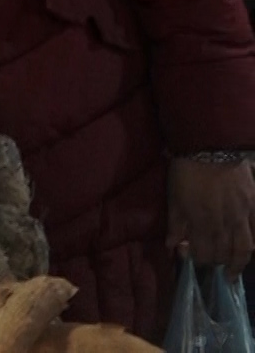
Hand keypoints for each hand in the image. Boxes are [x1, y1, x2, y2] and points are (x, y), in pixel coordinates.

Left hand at [169, 156, 254, 273]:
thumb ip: (175, 225)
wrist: (212, 148)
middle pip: (224, 254)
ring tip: (233, 272)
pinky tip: (250, 248)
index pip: (204, 254)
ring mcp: (243, 215)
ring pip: (245, 248)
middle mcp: (225, 225)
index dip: (198, 261)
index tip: (193, 259)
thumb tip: (173, 246)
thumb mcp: (174, 198)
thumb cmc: (187, 172)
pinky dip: (254, 241)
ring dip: (239, 263)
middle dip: (217, 263)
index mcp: (203, 224)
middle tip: (213, 267)